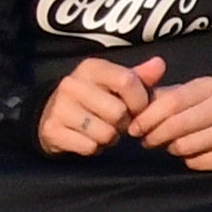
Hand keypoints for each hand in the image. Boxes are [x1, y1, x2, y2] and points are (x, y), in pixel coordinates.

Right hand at [37, 54, 158, 158]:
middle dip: (123, 123)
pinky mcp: (52, 129)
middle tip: (115, 121)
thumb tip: (160, 64)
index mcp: (90, 68)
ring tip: (101, 129)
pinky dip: (94, 147)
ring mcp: (59, 107)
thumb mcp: (114, 83)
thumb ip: (139, 77)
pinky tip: (88, 137)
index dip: (140, 101)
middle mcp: (71, 83)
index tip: (137, 109)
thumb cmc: (93, 97)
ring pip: (105, 133)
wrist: (51, 113)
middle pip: (118, 112)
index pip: (127, 81)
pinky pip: (89, 147)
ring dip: (109, 137)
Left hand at [132, 72, 211, 172]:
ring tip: (167, 144)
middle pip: (176, 125)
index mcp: (210, 86)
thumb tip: (132, 95)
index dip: (146, 117)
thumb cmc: (202, 110)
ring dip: (168, 147)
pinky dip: (186, 160)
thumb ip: (158, 93)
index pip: (170, 102)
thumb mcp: (185, 94)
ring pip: (184, 145)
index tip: (133, 127)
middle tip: (144, 139)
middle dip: (152, 135)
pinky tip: (189, 152)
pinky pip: (196, 162)